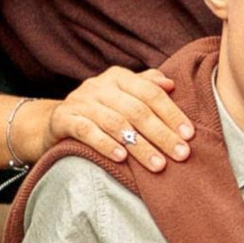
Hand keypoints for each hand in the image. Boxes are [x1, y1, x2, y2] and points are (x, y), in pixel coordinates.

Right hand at [47, 63, 194, 174]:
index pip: (150, 93)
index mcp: (118, 77)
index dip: (172, 113)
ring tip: (158, 165)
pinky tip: (121, 159)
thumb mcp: (122, 96)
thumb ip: (145, 87)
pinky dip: (105, 144)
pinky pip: (87, 131)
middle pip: (137, 110)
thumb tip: (171, 84)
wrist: (54, 122)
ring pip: (115, 123)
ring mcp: (80, 101)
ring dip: (140, 146)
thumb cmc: (99, 111)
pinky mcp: (63, 119)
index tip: (189, 135)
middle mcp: (99, 85)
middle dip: (161, 134)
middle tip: (181, 155)